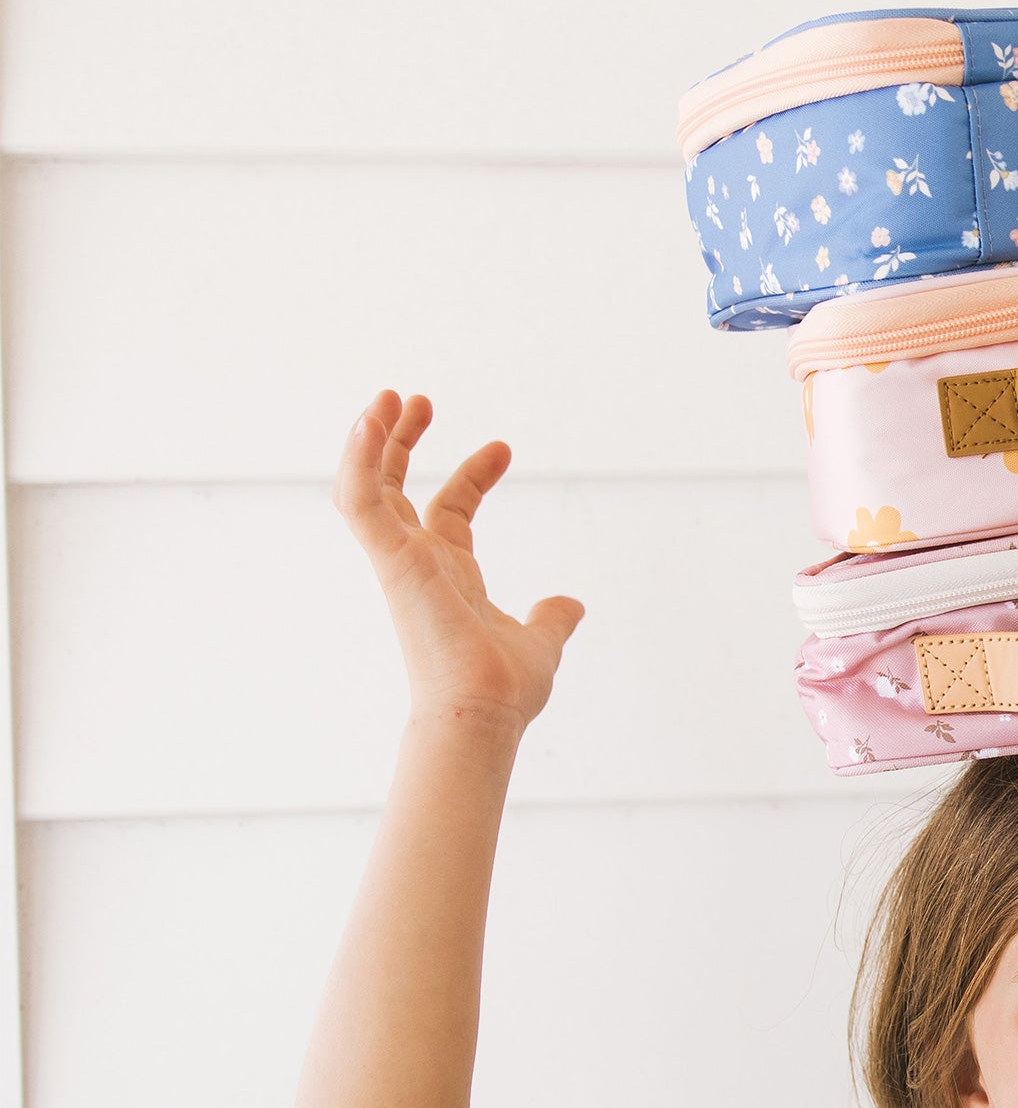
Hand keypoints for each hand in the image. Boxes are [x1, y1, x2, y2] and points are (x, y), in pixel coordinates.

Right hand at [332, 390, 583, 729]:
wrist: (485, 711)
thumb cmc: (504, 689)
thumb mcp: (540, 642)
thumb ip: (551, 620)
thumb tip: (571, 605)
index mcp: (449, 577)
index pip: (452, 512)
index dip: (474, 475)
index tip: (503, 447)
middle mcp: (418, 564)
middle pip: (396, 489)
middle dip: (404, 443)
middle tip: (418, 400)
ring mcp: (399, 560)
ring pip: (367, 488)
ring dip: (371, 440)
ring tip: (389, 396)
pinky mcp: (389, 560)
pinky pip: (359, 500)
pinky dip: (356, 458)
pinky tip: (369, 419)